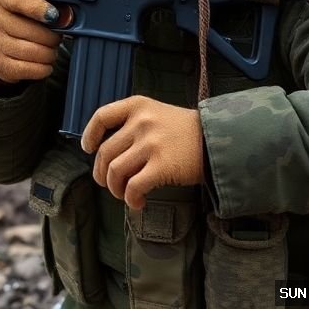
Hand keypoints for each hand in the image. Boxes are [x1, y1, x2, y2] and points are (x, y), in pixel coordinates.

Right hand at [0, 0, 67, 83]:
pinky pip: (30, 69)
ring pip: (34, 52)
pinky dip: (44, 68)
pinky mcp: (0, 64)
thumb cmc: (20, 19)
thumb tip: (67, 17)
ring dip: (50, 53)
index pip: (21, 1)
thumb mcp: (28, 4)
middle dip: (53, 37)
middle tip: (56, 37)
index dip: (41, 8)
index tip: (55, 15)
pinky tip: (44, 63)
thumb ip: (46, 4)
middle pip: (34, 31)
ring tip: (50, 50)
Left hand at [80, 95, 203, 209]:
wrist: (220, 140)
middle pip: (105, 152)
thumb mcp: (157, 113)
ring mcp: (150, 143)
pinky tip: (138, 202)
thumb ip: (134, 124)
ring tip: (125, 195)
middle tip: (109, 184)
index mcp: (137, 105)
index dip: (90, 134)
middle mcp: (141, 122)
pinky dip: (131, 199)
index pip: (102, 116)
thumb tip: (107, 150)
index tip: (88, 148)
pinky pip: (133, 187)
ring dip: (116, 189)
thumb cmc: (186, 131)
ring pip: (115, 171)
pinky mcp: (161, 165)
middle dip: (102, 173)